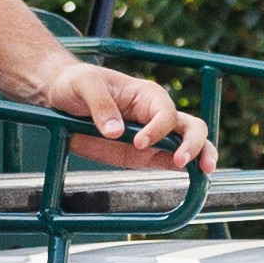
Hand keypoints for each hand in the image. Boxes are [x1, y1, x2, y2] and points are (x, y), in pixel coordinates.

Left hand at [47, 54, 213, 174]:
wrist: (60, 99)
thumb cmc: (76, 83)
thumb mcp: (84, 84)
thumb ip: (100, 105)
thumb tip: (114, 132)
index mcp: (146, 95)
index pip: (165, 112)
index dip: (157, 128)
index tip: (138, 142)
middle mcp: (155, 115)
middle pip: (190, 126)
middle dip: (194, 143)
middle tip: (182, 161)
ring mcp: (151, 136)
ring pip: (187, 144)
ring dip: (200, 156)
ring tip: (203, 172)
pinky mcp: (141, 155)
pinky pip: (166, 161)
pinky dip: (182, 169)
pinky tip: (194, 179)